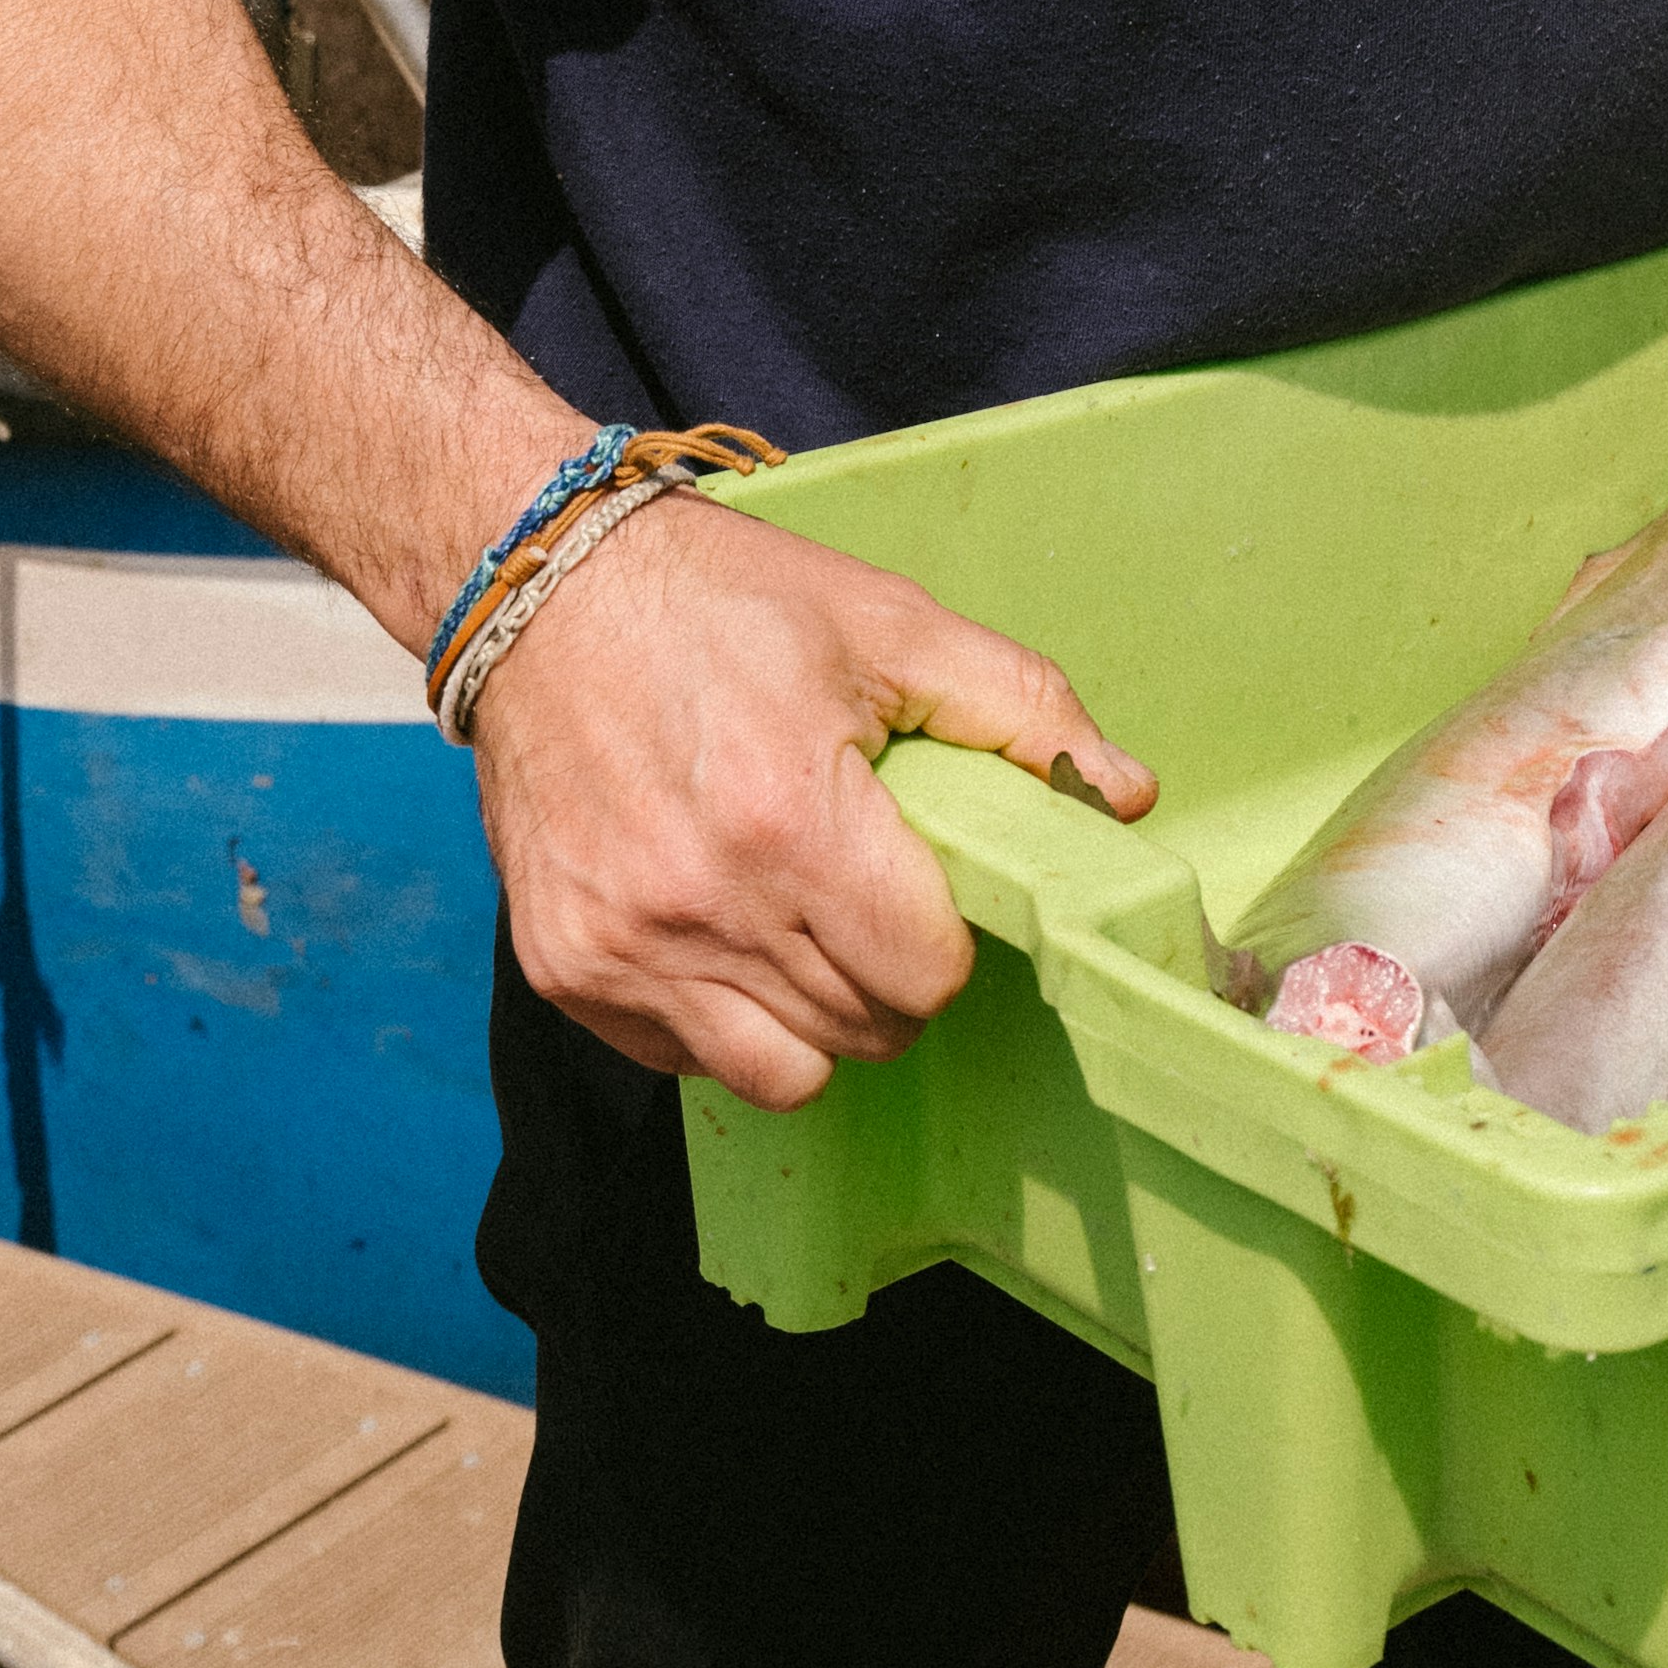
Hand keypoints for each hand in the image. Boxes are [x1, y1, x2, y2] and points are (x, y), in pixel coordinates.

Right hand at [470, 487, 1154, 1104]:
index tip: (927, 885)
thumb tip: (1126, 794)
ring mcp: (623, 948)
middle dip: (892, 978)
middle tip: (871, 895)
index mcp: (791, 818)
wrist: (541, 593)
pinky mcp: (566, 969)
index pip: (925, 976)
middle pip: (863, 1032)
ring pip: (781, 1074)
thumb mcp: (886, 622)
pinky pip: (688, 1058)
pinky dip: (724, 1019)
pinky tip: (724, 926)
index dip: (948, 938)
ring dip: (816, 1017)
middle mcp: (702, 904)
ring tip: (803, 921)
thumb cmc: (724, 600)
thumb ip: (1019, 706)